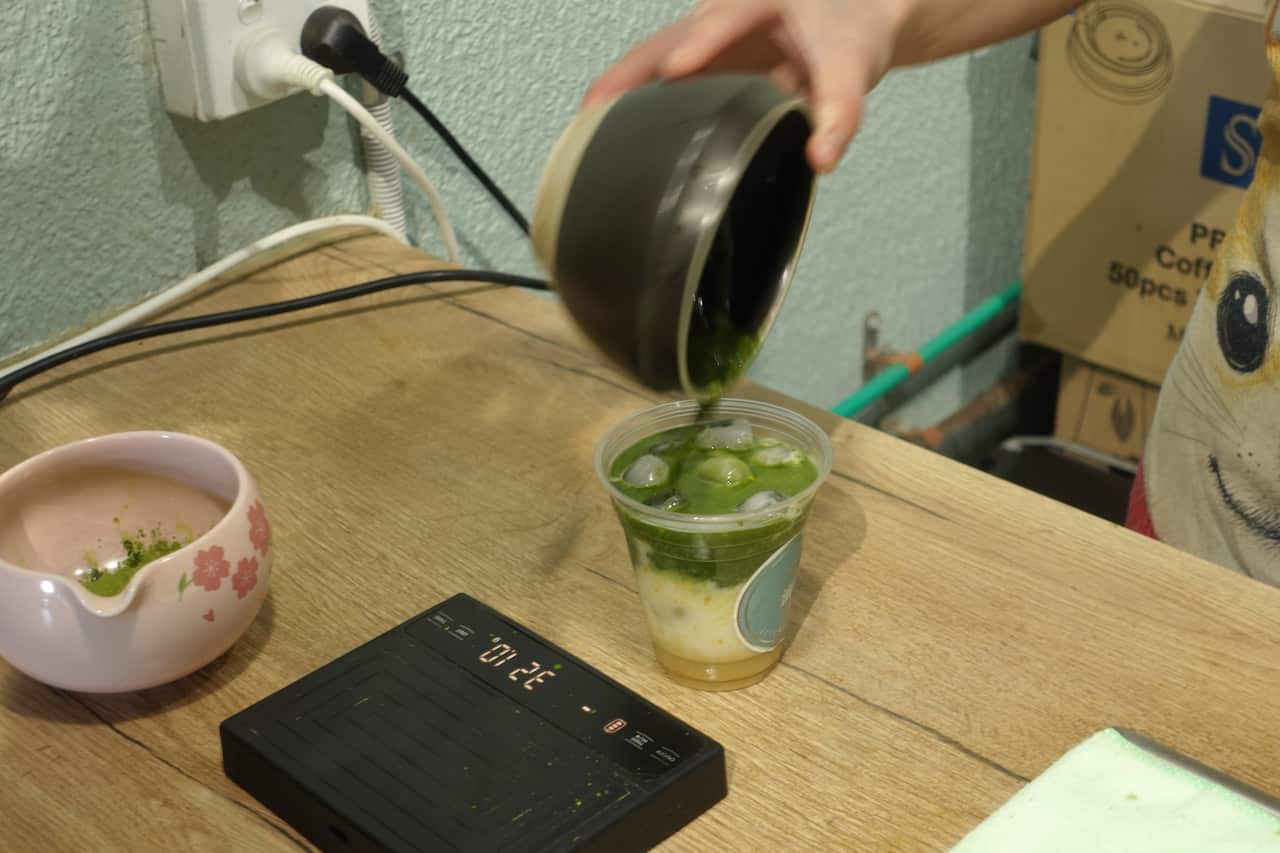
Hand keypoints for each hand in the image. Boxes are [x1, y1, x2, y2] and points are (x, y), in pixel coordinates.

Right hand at [583, 0, 908, 172]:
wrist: (856, 18)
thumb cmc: (851, 32)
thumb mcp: (856, 66)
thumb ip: (841, 111)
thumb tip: (820, 158)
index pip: (729, 16)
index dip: (702, 43)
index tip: (676, 69)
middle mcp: (722, 15)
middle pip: (668, 40)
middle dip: (631, 72)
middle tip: (595, 105)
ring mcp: (707, 41)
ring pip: (656, 61)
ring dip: (622, 91)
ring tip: (587, 126)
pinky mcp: (703, 67)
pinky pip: (663, 82)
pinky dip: (638, 106)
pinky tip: (613, 136)